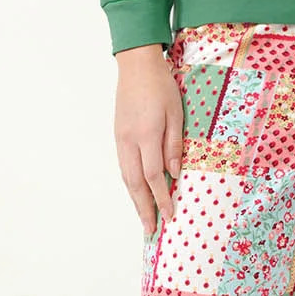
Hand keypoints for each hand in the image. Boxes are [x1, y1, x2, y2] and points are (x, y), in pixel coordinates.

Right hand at [114, 44, 183, 234]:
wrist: (136, 65)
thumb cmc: (161, 86)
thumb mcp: (176, 113)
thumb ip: (174, 144)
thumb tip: (174, 173)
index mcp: (146, 135)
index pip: (154, 175)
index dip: (162, 198)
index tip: (169, 215)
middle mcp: (129, 141)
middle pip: (135, 183)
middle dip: (144, 208)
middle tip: (151, 229)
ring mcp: (120, 139)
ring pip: (126, 176)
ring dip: (135, 200)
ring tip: (143, 217)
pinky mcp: (118, 135)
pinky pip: (123, 166)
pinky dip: (130, 184)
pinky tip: (136, 192)